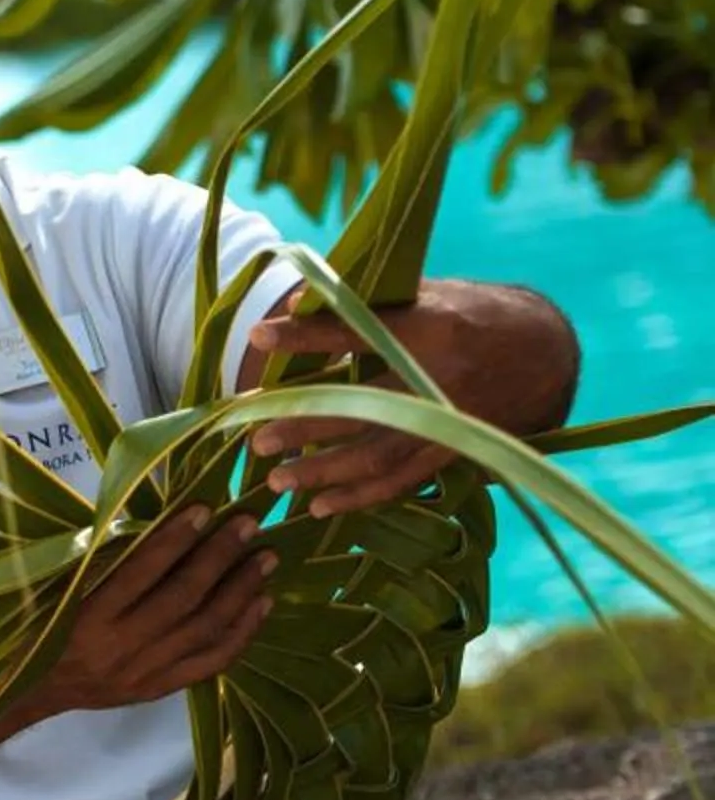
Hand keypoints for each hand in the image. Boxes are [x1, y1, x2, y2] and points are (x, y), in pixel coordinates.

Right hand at [0, 506, 275, 759]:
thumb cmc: (40, 624)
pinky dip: (241, 633)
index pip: (141, 572)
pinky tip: (261, 604)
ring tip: (265, 558)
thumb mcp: (58, 589)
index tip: (204, 507)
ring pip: (204, 629)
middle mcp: (121, 646)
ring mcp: (145, 672)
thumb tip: (152, 521)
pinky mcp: (160, 689)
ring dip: (240, 591)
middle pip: (183, 598)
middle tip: (249, 524)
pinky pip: (211, 662)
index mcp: (90, 617)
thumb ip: (100, 561)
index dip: (175, 539)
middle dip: (220, 557)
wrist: (31, 690)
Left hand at [243, 276, 579, 517]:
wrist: (544, 353)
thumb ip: (367, 303)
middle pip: (361, 405)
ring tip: (276, 479)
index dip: (306, 334)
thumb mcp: (427, 293)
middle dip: (304, 422)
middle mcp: (438, 379)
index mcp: (430, 327)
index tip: (257, 335)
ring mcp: (448, 421)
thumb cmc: (471, 314)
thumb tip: (299, 301)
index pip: (355, 331)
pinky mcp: (454, 452)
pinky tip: (319, 506)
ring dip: (323, 471)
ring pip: (378, 454)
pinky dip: (358, 496)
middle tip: (255, 434)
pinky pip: (401, 482)